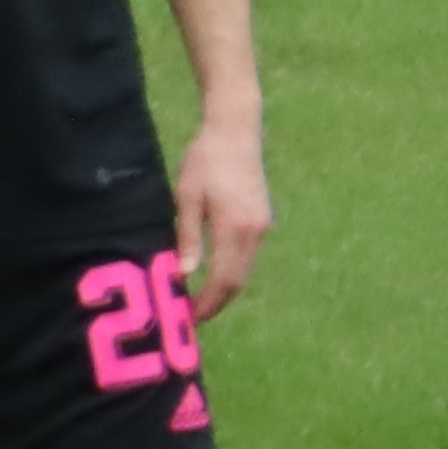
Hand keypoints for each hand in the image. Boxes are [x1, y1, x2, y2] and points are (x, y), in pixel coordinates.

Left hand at [172, 122, 271, 320]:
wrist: (235, 131)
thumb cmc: (204, 160)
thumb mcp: (186, 197)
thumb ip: (188, 236)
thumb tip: (186, 273)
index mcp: (235, 228)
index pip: (223, 279)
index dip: (208, 302)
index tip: (190, 317)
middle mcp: (255, 232)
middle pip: (238, 281)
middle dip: (217, 302)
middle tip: (193, 317)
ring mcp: (262, 226)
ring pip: (245, 270)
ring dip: (225, 289)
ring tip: (200, 301)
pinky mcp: (262, 219)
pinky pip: (248, 256)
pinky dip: (232, 272)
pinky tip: (214, 275)